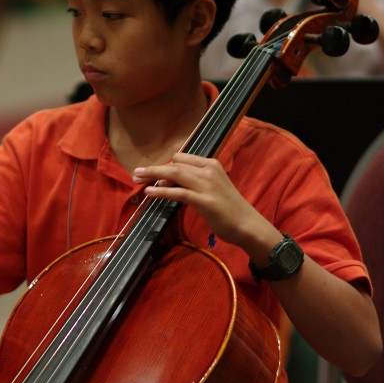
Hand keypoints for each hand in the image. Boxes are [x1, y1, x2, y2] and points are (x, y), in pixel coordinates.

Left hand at [133, 152, 263, 246]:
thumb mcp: (212, 188)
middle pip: (175, 164)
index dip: (164, 164)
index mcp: (211, 164)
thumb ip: (193, 182)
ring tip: (137, 178)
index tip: (151, 173)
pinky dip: (161, 192)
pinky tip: (149, 193)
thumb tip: (169, 182)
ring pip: (174, 174)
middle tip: (136, 173)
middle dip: (153, 169)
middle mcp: (209, 170)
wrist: (247, 224)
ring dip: (153, 175)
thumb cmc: (229, 209)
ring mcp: (207, 185)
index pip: (181, 158)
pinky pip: (178, 192)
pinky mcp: (204, 200)